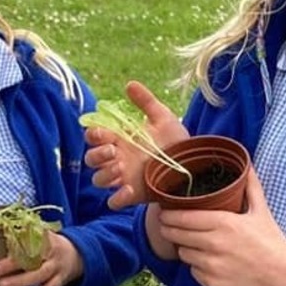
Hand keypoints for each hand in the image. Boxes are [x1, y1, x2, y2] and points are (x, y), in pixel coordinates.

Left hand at [0, 232, 82, 285]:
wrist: (77, 255)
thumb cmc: (50, 245)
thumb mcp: (42, 235)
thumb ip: (25, 234)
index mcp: (47, 238)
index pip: (31, 239)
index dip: (17, 242)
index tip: (2, 244)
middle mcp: (53, 252)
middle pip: (34, 258)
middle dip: (13, 264)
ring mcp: (58, 267)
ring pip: (41, 276)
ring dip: (21, 282)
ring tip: (3, 285)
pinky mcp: (60, 281)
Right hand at [83, 80, 187, 208]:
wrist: (193, 165)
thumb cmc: (176, 141)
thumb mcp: (162, 118)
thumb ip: (146, 101)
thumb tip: (130, 84)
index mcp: (120, 139)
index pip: (94, 137)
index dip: (93, 134)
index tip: (102, 132)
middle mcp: (117, 159)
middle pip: (91, 159)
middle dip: (97, 154)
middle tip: (114, 150)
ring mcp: (123, 178)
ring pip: (98, 179)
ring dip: (104, 173)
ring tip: (121, 167)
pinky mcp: (132, 195)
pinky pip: (113, 202)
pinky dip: (117, 198)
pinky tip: (129, 189)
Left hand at [157, 168, 285, 285]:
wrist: (282, 277)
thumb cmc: (271, 242)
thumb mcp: (261, 211)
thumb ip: (250, 186)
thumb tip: (247, 164)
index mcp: (223, 223)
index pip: (183, 217)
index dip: (169, 215)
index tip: (163, 212)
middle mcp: (213, 244)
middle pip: (176, 235)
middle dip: (169, 229)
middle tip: (167, 225)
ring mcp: (211, 265)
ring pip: (182, 254)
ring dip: (185, 248)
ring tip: (195, 243)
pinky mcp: (211, 283)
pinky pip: (193, 272)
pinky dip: (197, 266)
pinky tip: (209, 261)